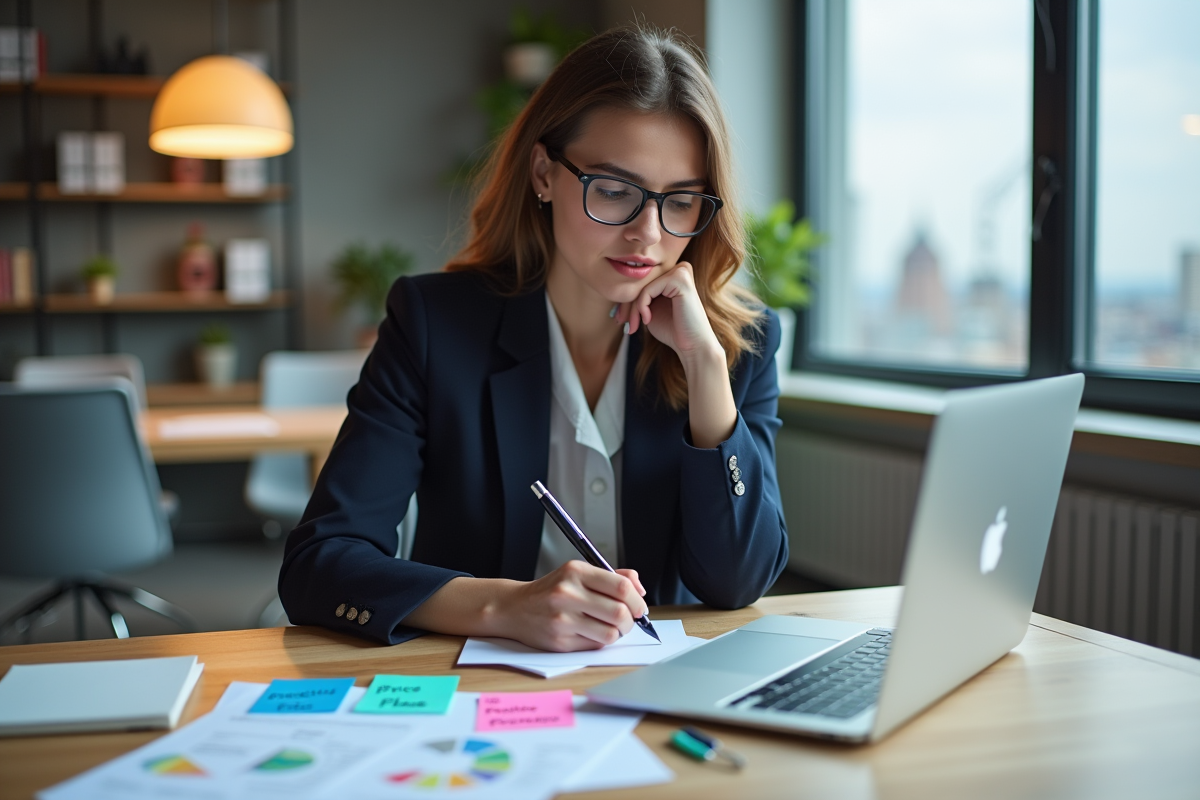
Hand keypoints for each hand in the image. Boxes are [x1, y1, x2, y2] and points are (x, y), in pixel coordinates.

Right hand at [493, 561, 647, 651]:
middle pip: (619, 612)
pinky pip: (595, 645)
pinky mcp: (560, 641)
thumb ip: (611, 576)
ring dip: (618, 633)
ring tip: (611, 627)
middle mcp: (568, 594)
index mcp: (575, 572)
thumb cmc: (551, 591)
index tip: (639, 606)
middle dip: (631, 620)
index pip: (621, 587)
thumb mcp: (577, 573)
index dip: (637, 600)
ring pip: (610, 633)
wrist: (514, 608)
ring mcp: (562, 619)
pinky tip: (593, 633)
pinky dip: (601, 641)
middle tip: (629, 620)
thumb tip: (639, 589)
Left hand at [617, 262, 721, 365]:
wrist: (692, 346)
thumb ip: (640, 297)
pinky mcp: (680, 278)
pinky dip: (642, 306)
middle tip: (622, 324)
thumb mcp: (651, 310)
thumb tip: (618, 289)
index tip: (620, 319)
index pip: (643, 282)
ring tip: (634, 325)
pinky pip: (648, 289)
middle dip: (627, 305)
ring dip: (633, 308)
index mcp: (674, 275)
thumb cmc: (673, 331)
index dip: (628, 301)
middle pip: (642, 282)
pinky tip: (647, 319)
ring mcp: (681, 271)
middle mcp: (679, 269)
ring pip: (643, 286)